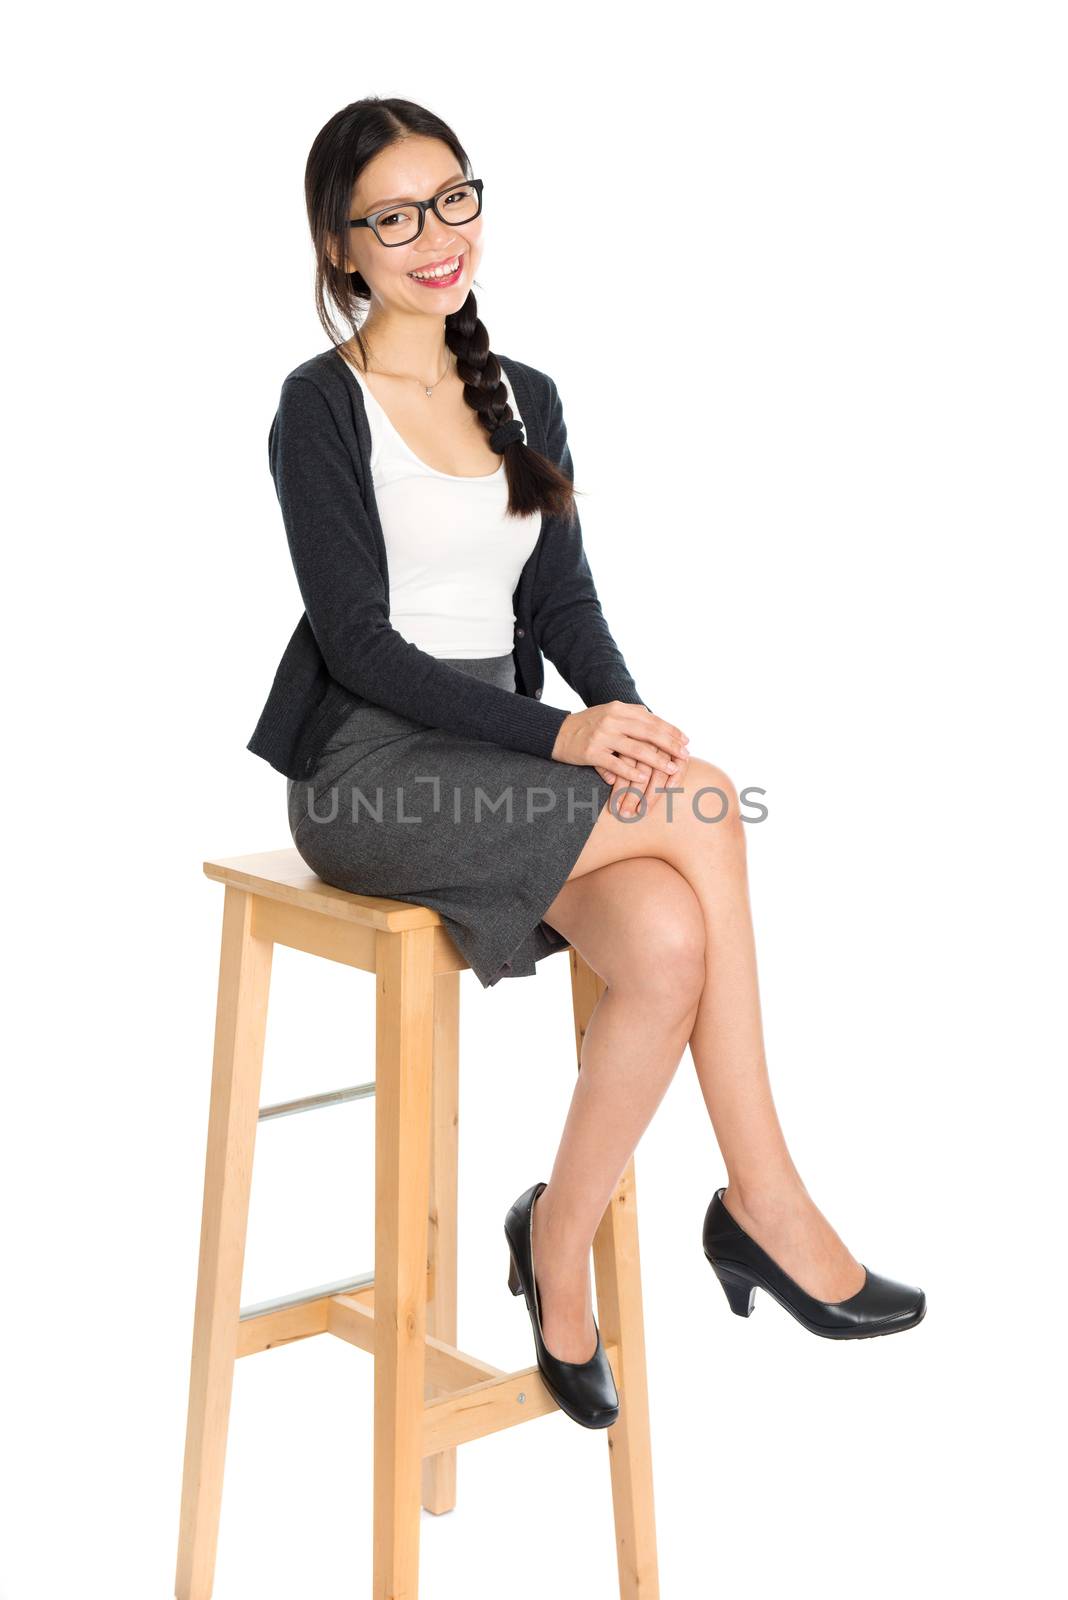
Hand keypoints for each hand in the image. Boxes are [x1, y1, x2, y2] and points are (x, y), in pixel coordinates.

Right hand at [551, 702, 689, 795]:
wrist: (556, 733)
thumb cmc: (587, 725)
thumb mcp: (608, 712)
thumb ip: (631, 714)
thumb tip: (654, 717)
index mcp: (619, 708)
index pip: (652, 719)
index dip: (671, 730)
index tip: (686, 740)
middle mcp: (612, 720)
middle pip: (648, 732)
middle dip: (670, 745)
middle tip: (685, 755)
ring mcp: (602, 736)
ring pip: (636, 749)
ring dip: (657, 760)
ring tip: (672, 768)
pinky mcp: (592, 752)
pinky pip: (616, 764)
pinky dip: (631, 772)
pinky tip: (644, 778)